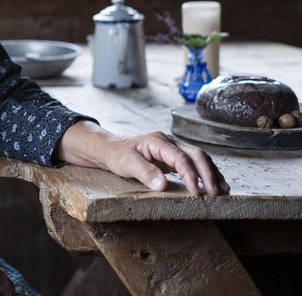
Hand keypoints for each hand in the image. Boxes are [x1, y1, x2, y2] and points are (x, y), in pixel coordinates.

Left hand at [103, 130, 229, 194]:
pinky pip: (195, 162)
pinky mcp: (174, 156)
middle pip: (195, 154)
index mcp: (157, 141)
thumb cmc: (118, 155)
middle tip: (214, 193)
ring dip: (212, 173)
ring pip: (199, 157)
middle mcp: (169, 142)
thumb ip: (144, 172)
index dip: (190, 175)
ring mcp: (173, 147)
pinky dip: (206, 172)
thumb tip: (162, 185)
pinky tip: (215, 183)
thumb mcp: (126, 164)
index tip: (195, 192)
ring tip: (222, 190)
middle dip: (207, 173)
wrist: (112, 149)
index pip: (180, 158)